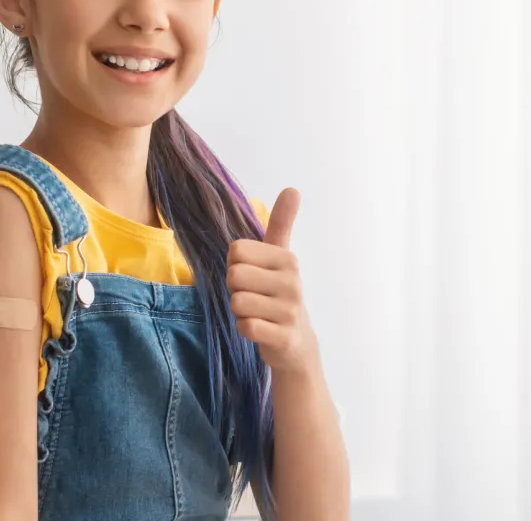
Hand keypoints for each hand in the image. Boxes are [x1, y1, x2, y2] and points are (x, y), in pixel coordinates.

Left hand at [227, 188, 318, 374]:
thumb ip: (282, 223)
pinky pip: (245, 326)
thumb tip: (292, 188)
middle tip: (252, 296)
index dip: (235, 265)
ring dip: (239, 311)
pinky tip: (259, 329)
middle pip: (234, 274)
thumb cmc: (278, 294)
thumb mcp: (280, 257)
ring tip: (257, 313)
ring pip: (237, 301)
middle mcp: (292, 282)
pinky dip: (244, 329)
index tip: (252, 276)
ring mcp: (290, 311)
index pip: (236, 250)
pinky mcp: (284, 337)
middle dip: (235, 288)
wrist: (296, 342)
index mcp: (287, 259)